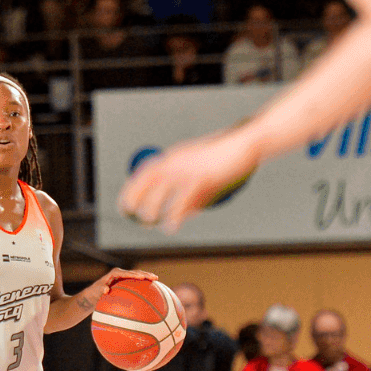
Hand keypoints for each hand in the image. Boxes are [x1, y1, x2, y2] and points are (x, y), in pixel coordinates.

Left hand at [79, 267, 158, 309]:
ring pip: (137, 276)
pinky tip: (151, 290)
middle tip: (155, 277)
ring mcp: (124, 278)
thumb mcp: (95, 292)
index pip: (127, 273)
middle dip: (145, 274)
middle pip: (135, 272)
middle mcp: (120, 274)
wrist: (93, 295)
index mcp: (114, 274)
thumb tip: (106, 289)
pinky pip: (136, 283)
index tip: (143, 277)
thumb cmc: (94, 293)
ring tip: (156, 280)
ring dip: (146, 277)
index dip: (136, 274)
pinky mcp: (125, 282)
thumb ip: (100, 289)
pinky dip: (143, 284)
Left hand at [119, 126, 260, 233]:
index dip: (131, 189)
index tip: (124, 206)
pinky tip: (170, 227)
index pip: (145, 172)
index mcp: (175, 157)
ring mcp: (189, 170)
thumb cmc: (226, 160)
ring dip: (151, 209)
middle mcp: (177, 161)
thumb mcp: (202, 173)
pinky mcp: (202, 179)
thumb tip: (182, 214)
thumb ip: (190, 193)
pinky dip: (173, 215)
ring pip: (159, 191)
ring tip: (151, 222)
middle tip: (135, 217)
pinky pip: (182, 200)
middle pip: (146, 181)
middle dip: (135, 200)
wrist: (245, 143)